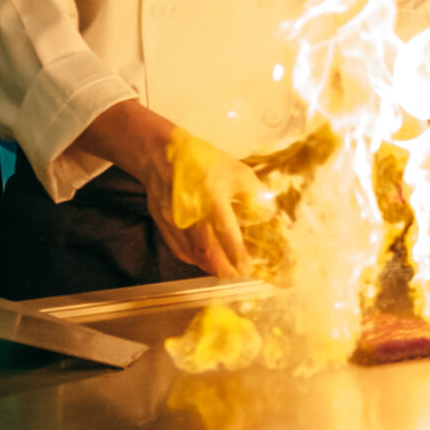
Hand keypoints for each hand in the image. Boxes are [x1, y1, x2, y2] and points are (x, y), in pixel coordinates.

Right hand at [160, 128, 271, 277]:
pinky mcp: (163, 224)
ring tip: (223, 270)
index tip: (247, 267)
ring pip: (191, 254)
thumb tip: (267, 212)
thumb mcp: (236, 169)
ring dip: (208, 266)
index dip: (237, 254)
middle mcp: (191, 213)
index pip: (226, 234)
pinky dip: (192, 259)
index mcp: (212, 197)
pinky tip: (202, 259)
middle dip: (223, 268)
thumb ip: (254, 191)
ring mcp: (174, 221)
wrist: (161, 154)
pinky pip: (178, 249)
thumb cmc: (203, 160)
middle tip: (236, 274)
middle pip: (207, 251)